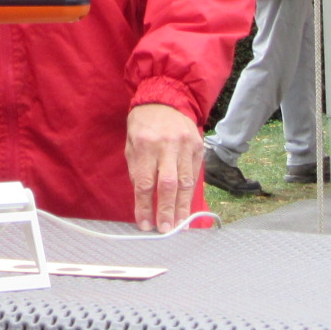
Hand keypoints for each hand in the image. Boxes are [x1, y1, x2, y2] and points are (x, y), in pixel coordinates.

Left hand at [125, 103, 202, 232]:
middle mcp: (167, 145)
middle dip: (166, 210)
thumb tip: (144, 199)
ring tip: (179, 225)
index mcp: (145, 144)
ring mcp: (186, 146)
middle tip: (165, 230)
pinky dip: (190, 193)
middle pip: (168, 184)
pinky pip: (194, 175)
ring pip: (185, 182)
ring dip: (182, 207)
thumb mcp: (131, 144)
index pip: (145, 182)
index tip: (144, 224)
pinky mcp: (199, 147)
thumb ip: (137, 170)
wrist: (166, 99)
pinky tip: (188, 208)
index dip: (144, 205)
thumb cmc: (143, 125)